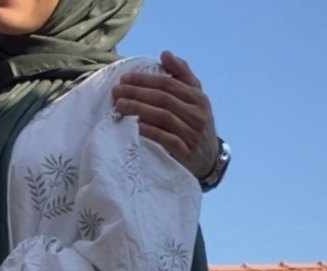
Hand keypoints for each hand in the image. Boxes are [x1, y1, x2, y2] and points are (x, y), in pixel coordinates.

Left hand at [112, 50, 219, 180]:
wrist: (210, 160)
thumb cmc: (196, 125)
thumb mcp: (195, 99)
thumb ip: (182, 75)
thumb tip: (165, 53)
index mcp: (198, 98)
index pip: (168, 84)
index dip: (145, 80)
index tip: (124, 78)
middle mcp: (197, 115)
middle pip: (163, 99)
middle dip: (137, 93)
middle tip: (116, 91)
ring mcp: (192, 135)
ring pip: (163, 117)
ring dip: (139, 110)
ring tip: (120, 106)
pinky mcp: (186, 153)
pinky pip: (167, 140)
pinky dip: (151, 132)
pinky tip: (136, 127)